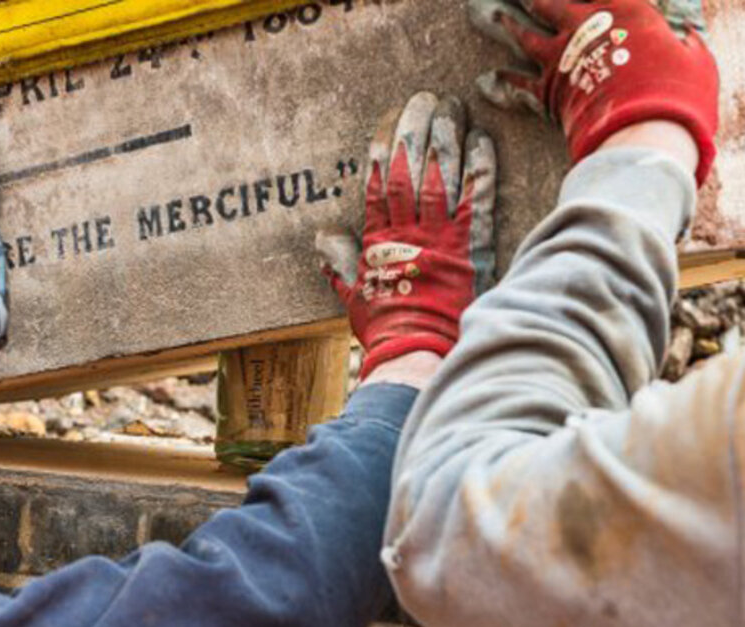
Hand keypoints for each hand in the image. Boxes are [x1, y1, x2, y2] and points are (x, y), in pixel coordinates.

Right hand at [317, 93, 496, 378]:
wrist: (416, 349)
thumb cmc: (384, 326)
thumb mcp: (352, 294)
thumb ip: (339, 263)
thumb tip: (322, 237)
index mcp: (379, 240)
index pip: (376, 184)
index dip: (380, 149)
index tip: (386, 121)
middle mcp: (408, 230)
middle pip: (409, 169)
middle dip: (415, 131)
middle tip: (423, 100)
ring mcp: (439, 236)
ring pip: (440, 176)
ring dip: (445, 138)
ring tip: (451, 107)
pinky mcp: (469, 245)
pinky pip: (475, 199)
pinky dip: (479, 169)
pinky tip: (481, 141)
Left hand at [469, 0, 718, 183]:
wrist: (642, 122)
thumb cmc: (676, 89)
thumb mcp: (691, 60)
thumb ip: (682, 46)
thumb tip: (686, 43)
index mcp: (622, 9)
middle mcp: (584, 25)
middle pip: (551, 3)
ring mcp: (560, 56)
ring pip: (527, 35)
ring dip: (510, 24)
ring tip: (496, 15)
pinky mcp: (546, 89)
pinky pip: (519, 81)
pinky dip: (504, 79)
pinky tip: (491, 76)